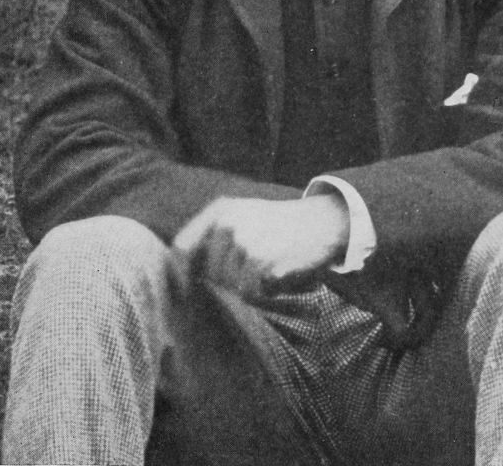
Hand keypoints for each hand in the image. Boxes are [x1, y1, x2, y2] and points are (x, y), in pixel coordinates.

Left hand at [172, 195, 349, 299]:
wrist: (322, 222)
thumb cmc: (281, 224)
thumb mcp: (245, 215)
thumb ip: (213, 235)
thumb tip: (180, 269)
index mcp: (220, 210)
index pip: (181, 246)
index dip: (182, 270)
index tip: (189, 285)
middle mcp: (227, 223)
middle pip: (208, 273)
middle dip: (227, 280)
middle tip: (256, 267)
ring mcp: (244, 242)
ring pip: (229, 285)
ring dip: (247, 287)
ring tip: (269, 267)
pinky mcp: (260, 262)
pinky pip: (249, 293)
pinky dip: (262, 292)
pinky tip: (277, 275)